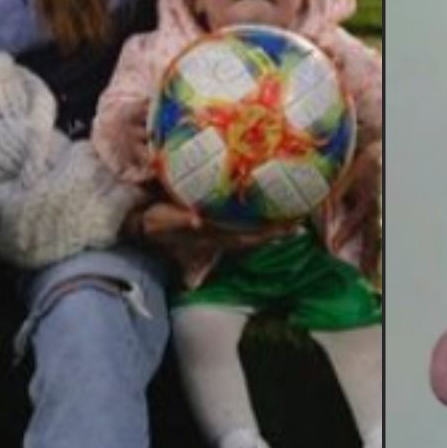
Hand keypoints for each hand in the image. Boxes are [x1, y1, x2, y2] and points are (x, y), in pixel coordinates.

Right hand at [127, 197, 298, 274]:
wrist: (145, 227)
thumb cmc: (155, 222)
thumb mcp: (163, 221)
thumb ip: (180, 220)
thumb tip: (197, 219)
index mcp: (212, 235)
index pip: (246, 237)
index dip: (267, 234)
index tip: (288, 229)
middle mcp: (219, 236)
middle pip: (255, 237)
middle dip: (278, 231)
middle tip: (301, 222)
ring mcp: (218, 232)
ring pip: (250, 232)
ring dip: (271, 228)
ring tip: (293, 218)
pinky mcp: (215, 225)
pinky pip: (241, 224)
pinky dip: (256, 220)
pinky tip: (268, 210)